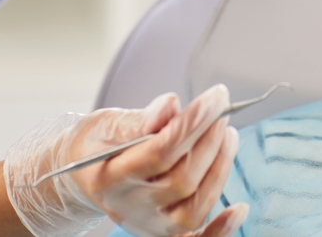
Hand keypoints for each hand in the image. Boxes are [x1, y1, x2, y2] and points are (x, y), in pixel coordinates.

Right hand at [5, 85, 246, 236]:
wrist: (82, 172)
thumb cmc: (99, 143)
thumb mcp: (107, 124)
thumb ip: (139, 119)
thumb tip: (172, 105)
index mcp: (110, 178)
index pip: (160, 152)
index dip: (193, 124)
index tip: (216, 97)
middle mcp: (130, 207)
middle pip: (181, 182)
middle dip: (210, 142)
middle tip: (223, 112)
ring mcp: (148, 224)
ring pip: (193, 209)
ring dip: (220, 170)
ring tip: (229, 136)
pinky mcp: (163, 232)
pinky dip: (220, 230)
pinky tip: (239, 208)